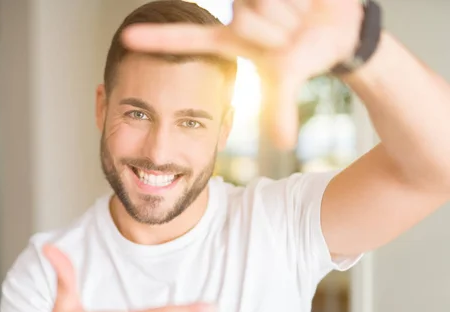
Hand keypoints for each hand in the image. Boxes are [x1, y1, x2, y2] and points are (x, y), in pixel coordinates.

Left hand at [121, 0, 363, 148]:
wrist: (339, 26)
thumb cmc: (307, 51)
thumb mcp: (290, 76)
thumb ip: (282, 107)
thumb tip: (283, 142)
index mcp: (228, 40)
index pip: (185, 40)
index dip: (158, 40)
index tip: (127, 38)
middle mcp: (234, 14)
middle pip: (248, 18)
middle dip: (277, 29)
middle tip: (292, 33)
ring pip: (262, 3)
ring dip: (289, 14)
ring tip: (298, 17)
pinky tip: (305, 3)